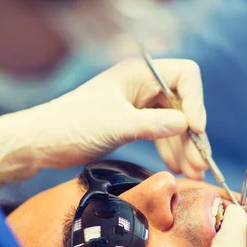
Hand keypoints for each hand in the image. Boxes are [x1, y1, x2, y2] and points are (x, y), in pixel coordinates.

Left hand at [0, 58, 207, 187]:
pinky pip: (160, 135)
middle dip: (193, 134)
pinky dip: (170, 151)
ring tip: (194, 173)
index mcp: (140, 73)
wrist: (45, 142)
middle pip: (182, 104)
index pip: (185, 76)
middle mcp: (143, 86)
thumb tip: (187, 126)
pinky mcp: (133, 124)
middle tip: (201, 163)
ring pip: (173, 124)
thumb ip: (155, 124)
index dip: (195, 101)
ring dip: (184, 147)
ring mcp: (139, 105)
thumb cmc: (75, 124)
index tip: (196, 129)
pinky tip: (178, 169)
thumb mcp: (118, 124)